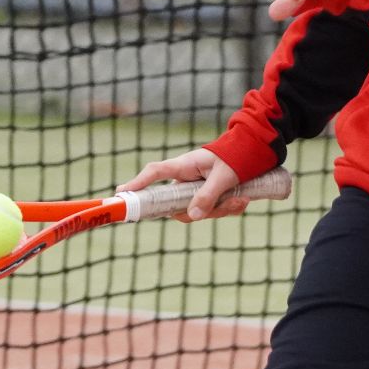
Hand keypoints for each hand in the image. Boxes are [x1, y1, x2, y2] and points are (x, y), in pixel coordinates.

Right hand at [116, 148, 244, 220]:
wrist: (248, 151)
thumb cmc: (233, 156)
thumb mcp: (223, 177)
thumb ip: (208, 196)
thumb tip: (192, 217)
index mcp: (184, 165)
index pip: (155, 173)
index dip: (137, 183)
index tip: (121, 193)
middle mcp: (184, 179)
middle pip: (178, 205)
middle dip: (206, 210)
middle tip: (232, 203)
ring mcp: (192, 189)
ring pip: (196, 212)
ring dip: (221, 210)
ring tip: (242, 199)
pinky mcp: (203, 197)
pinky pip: (210, 212)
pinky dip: (227, 209)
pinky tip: (242, 200)